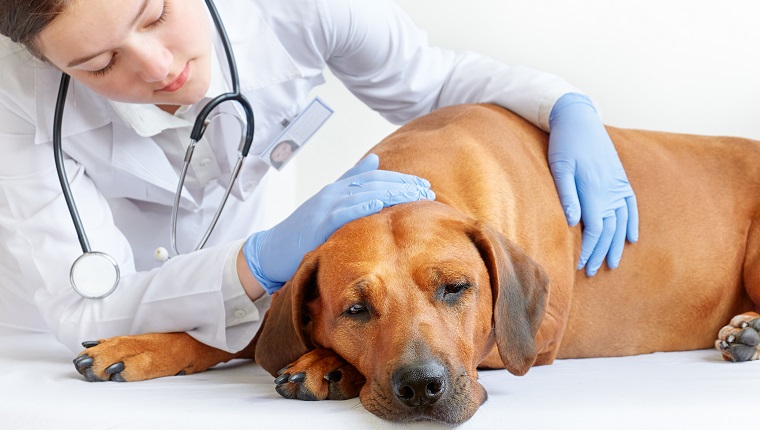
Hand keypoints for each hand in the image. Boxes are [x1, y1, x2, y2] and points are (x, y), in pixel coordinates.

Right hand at [243, 154, 434, 292]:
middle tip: (426, 190)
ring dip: (391, 193)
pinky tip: (379, 204)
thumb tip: (374, 160)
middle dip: (402, 185)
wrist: (270, 251)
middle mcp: (333, 193)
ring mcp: (324, 206)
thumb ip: (350, 182)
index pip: (375, 178)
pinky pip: (342, 213)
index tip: (422, 185)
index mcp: (338, 189)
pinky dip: (361, 206)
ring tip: (413, 195)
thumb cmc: (302, 232)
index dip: (400, 179)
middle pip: (374, 183)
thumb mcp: (328, 205)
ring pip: (363, 193)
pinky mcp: (317, 223)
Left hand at [548, 93, 638, 275]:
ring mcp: (618, 185)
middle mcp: (610, 191)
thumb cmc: (564, 142)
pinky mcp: (621, 178)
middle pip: (609, 231)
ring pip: (621, 222)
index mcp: (594, 190)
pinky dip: (632, 223)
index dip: (588, 250)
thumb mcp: (559, 166)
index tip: (580, 266)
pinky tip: (632, 238)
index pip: (594, 230)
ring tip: (612, 264)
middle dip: (601, 253)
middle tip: (592, 272)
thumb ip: (567, 194)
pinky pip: (631, 206)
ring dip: (617, 245)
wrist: (579, 117)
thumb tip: (574, 222)